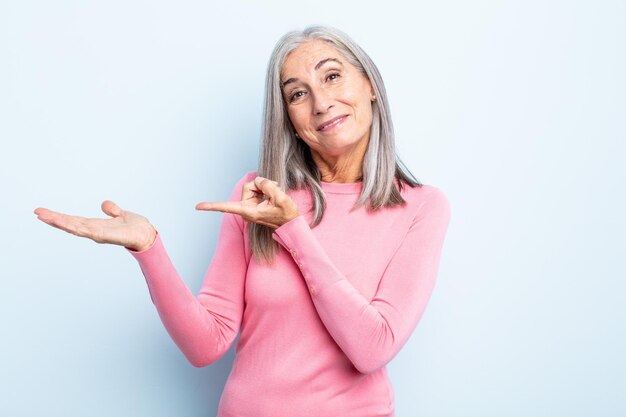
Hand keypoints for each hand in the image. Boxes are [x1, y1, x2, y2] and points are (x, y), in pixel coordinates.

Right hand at [34, 201, 156, 251]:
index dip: (58, 217)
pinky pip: (92, 232)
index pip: (73, 220)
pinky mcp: (108, 237)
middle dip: (54, 219)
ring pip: (77, 228)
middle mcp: (94, 231)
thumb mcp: (121, 214)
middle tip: (37, 212)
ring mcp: (99, 235)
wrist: (147, 235)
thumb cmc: (135, 228)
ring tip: (46, 217)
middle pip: (70, 224)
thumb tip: (104, 204)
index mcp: (95, 225)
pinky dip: (82, 229)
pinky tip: (72, 226)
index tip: (42, 211)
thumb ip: (112, 210)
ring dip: (62, 223)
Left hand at [196, 176, 299, 228]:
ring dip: (266, 186)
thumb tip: (259, 180)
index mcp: (249, 212)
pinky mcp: (254, 202)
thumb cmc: (287, 215)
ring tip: (275, 194)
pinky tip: (273, 195)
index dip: (212, 206)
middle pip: (248, 187)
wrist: (292, 223)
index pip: (227, 207)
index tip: (197, 206)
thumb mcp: (281, 198)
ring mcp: (250, 205)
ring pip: (253, 186)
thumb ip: (268, 186)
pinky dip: (266, 188)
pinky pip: (257, 188)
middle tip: (274, 190)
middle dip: (261, 185)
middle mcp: (247, 209)